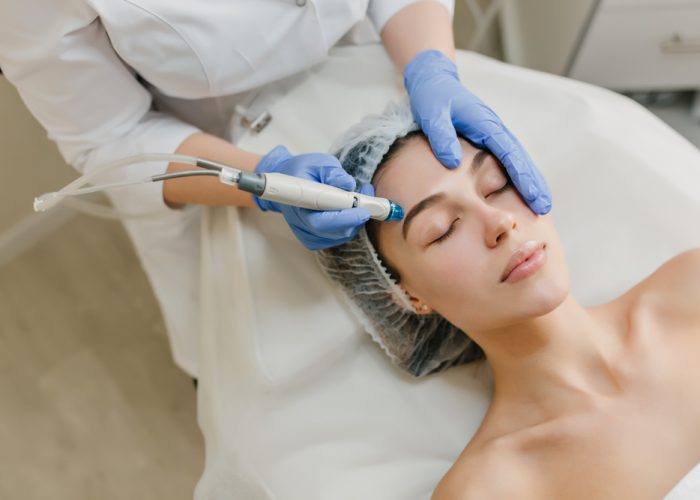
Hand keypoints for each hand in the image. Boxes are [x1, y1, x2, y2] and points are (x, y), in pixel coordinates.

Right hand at [254, 145, 371, 249]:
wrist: (287, 184)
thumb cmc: (303, 172)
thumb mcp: (317, 163)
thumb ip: (332, 172)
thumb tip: (348, 184)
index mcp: (299, 205)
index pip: (322, 221)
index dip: (345, 218)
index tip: (363, 210)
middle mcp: (302, 225)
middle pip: (336, 232)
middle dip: (357, 218)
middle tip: (368, 200)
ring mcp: (308, 235)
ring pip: (341, 235)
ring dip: (356, 219)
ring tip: (359, 198)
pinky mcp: (315, 240)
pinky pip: (339, 238)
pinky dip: (350, 225)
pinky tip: (349, 210)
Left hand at [403, 49, 551, 214]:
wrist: (433, 81)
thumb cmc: (433, 96)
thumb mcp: (432, 114)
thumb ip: (442, 136)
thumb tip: (452, 163)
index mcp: (486, 124)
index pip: (509, 153)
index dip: (522, 176)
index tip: (532, 195)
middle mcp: (494, 129)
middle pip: (520, 158)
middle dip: (534, 182)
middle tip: (544, 207)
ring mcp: (492, 134)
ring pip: (516, 159)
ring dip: (529, 181)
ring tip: (539, 205)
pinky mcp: (487, 139)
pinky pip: (506, 159)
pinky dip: (517, 174)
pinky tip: (521, 191)